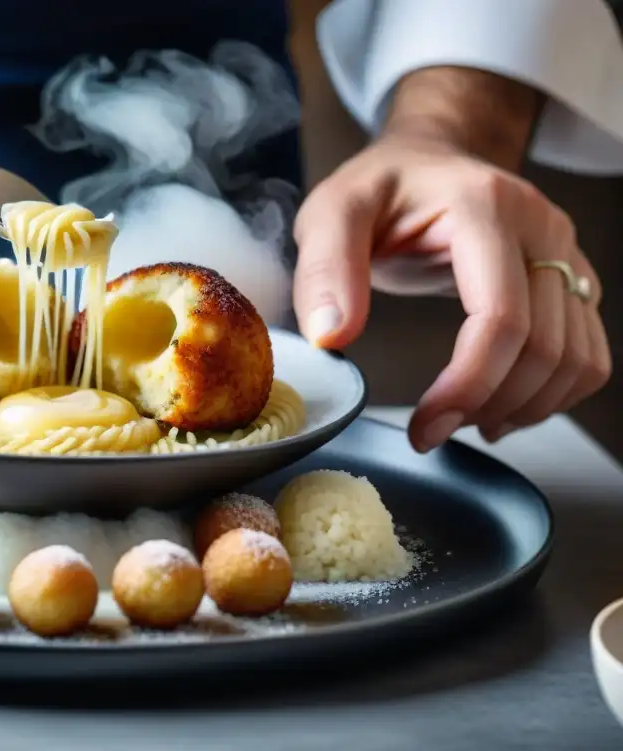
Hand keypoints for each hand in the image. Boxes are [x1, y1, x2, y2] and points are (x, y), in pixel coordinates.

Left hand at [293, 133, 611, 452]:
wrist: (427, 157)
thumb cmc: (380, 186)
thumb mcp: (331, 212)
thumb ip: (324, 268)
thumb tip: (331, 336)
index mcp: (485, 206)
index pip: (501, 316)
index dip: (467, 384)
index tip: (425, 425)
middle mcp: (540, 227)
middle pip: (543, 346)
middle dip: (489, 404)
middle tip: (433, 433)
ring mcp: (564, 252)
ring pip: (576, 357)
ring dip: (525, 407)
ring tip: (465, 423)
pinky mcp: (571, 277)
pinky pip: (587, 352)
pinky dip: (553, 393)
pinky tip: (503, 406)